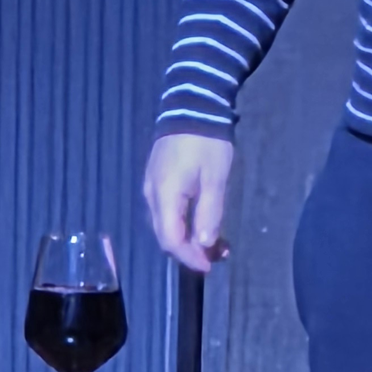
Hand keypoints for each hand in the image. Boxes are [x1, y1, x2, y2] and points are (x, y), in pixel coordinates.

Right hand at [143, 132, 233, 272]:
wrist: (193, 105)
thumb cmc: (207, 143)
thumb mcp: (215, 178)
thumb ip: (209, 212)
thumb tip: (205, 244)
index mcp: (164, 196)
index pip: (171, 240)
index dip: (189, 257)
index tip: (210, 265)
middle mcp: (152, 195)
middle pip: (166, 234)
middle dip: (192, 250)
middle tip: (220, 254)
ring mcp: (152, 186)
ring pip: (167, 223)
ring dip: (190, 236)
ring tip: (218, 241)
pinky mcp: (158, 178)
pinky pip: (168, 209)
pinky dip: (185, 220)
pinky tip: (203, 219)